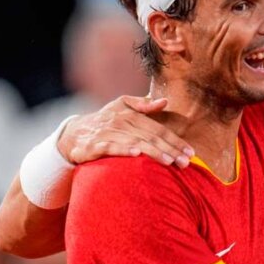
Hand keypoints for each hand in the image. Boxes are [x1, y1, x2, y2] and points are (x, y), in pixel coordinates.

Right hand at [56, 96, 193, 167]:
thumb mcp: (121, 107)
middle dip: (170, 150)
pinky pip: (110, 147)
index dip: (176, 140)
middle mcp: (121, 122)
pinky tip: (136, 154)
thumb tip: (164, 101)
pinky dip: (123, 149)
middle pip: (151, 137)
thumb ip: (142, 105)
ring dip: (153, 152)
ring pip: (135, 142)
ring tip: (169, 162)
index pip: (159, 129)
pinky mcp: (93, 145)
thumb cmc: (104, 121)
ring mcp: (107, 133)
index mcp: (131, 115)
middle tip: (186, 162)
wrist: (72, 134)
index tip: (191, 152)